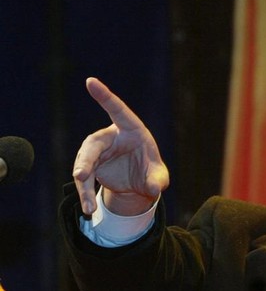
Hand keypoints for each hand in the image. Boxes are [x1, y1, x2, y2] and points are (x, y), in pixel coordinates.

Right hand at [73, 77, 168, 215]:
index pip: (117, 109)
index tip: (90, 81)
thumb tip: (154, 189)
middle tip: (80, 176)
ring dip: (84, 184)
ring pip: (84, 164)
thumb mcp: (159, 178)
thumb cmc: (152, 172)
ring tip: (89, 208)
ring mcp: (98, 152)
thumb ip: (158, 181)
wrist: (140, 184)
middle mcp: (110, 137)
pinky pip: (84, 179)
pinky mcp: (90, 166)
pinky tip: (88, 209)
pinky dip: (85, 194)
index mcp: (132, 129)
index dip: (105, 96)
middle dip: (85, 160)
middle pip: (93, 144)